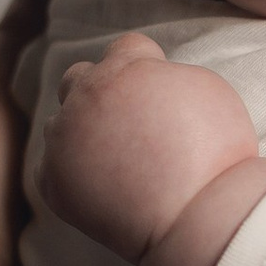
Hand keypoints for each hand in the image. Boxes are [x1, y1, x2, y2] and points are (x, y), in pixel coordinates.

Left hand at [41, 35, 260, 262]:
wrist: (196, 219)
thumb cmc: (215, 154)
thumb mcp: (207, 88)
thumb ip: (166, 74)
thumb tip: (150, 77)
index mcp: (124, 68)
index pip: (126, 47)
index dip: (146, 65)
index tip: (158, 91)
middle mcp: (85, 96)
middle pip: (80, 77)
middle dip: (102, 91)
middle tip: (131, 123)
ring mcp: (63, 140)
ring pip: (59, 123)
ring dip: (82, 132)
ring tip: (117, 158)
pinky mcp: (52, 182)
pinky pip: (51, 166)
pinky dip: (71, 173)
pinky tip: (102, 185)